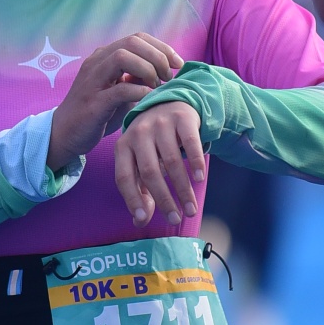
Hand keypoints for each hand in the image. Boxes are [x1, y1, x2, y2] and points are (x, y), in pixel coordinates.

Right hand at [46, 32, 182, 171]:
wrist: (65, 134)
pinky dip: (139, 91)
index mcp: (105, 57)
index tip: (178, 64)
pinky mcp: (93, 102)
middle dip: (158, 56)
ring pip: (122, 57)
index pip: (138, 38)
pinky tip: (149, 98)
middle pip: (132, 41)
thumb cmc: (97, 113)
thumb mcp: (122, 91)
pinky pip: (120, 89)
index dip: (162, 47)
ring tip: (157, 86)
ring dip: (147, 69)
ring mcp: (92, 80)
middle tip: (168, 76)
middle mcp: (97, 62)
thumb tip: (165, 70)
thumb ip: (138, 78)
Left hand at [115, 100, 205, 227]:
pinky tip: (200, 178)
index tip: (144, 219)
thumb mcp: (141, 162)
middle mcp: (138, 133)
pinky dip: (195, 162)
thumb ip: (140, 190)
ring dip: (183, 189)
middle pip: (149, 172)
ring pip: (171, 161)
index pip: (124, 177)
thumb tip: (140, 221)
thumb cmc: (153, 142)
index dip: (132, 200)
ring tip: (191, 208)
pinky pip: (189, 143)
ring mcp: (159, 123)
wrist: (170, 103)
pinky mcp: (181, 117)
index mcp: (123, 146)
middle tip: (176, 218)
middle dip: (164, 199)